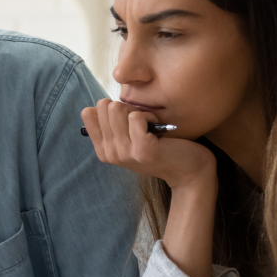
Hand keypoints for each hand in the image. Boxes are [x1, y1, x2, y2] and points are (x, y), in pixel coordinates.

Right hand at [80, 100, 214, 189]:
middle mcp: (109, 153)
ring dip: (138, 110)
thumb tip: (95, 106)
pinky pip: (136, 116)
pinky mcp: (142, 150)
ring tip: (150, 125)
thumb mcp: (129, 140)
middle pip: (103, 106)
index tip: (126, 120)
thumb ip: (112, 126)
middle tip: (142, 122)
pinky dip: (150, 116)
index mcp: (103, 149)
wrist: (188, 171)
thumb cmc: (161, 149)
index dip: (110, 108)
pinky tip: (159, 129)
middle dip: (125, 107)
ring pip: (117, 108)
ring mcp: (124, 153)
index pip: (88, 113)